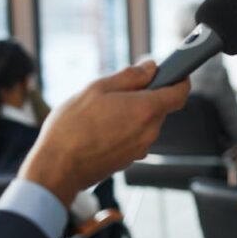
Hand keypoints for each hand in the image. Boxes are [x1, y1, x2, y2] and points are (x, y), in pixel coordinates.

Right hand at [19, 61, 189, 206]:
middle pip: (160, 107)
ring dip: (132, 114)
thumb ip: (129, 76)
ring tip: (103, 112)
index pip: (180, 93)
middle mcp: (149, 131)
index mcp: (146, 109)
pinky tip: (100, 129)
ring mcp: (140, 148)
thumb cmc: (72, 128)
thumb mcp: (97, 89)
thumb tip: (150, 68)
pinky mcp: (129, 160)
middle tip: (119, 92)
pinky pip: (134, 137)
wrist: (56, 169)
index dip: (179, 80)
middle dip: (145, 96)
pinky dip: (124, 130)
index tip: (174, 73)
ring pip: (145, 123)